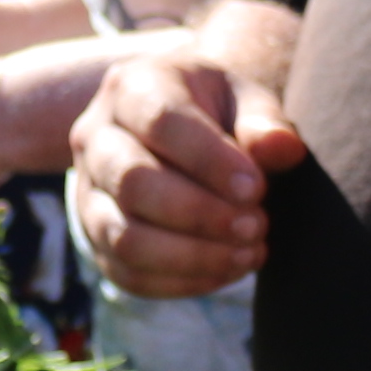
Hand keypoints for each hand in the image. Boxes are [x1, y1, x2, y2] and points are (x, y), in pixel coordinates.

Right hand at [67, 40, 300, 302]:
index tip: (256, 188)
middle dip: (202, 214)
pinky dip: (183, 281)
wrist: (172, 134)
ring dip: (193, 256)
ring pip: (125, 238)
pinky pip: (128, 274)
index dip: (210, 160)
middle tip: (258, 225)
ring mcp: (88, 193)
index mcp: (131, 88)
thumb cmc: (215, 114)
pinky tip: (228, 270)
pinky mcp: (96, 239)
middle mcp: (94, 138)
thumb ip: (263, 122)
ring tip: (249, 253)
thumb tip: (283, 148)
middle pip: (133, 184)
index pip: (161, 122)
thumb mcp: (242, 100)